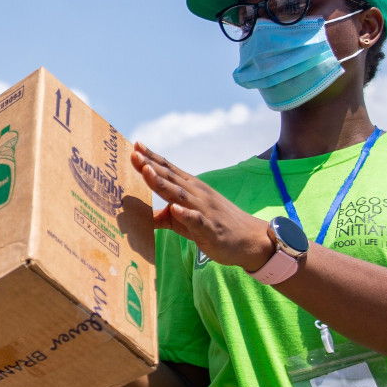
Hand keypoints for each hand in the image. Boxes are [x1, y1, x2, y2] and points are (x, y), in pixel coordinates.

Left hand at [132, 142, 273, 271]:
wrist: (251, 240)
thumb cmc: (215, 227)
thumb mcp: (185, 222)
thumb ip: (163, 217)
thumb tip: (139, 218)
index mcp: (191, 189)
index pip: (169, 170)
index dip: (152, 158)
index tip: (135, 146)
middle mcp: (197, 195)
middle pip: (170, 178)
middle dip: (150, 166)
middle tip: (134, 153)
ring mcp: (205, 210)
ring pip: (180, 195)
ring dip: (163, 183)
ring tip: (146, 172)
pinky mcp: (211, 229)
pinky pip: (197, 220)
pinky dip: (186, 214)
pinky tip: (174, 209)